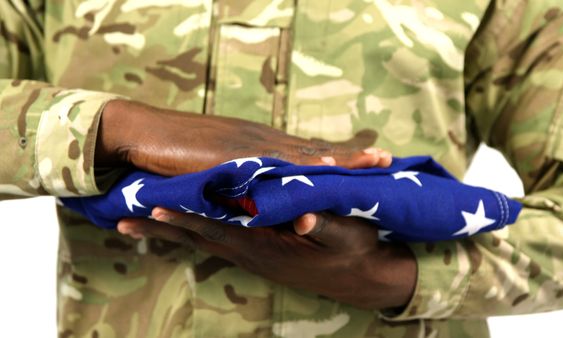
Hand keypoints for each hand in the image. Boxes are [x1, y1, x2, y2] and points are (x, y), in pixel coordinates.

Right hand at [96, 100, 391, 175]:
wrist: (144, 132)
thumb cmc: (179, 149)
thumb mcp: (218, 165)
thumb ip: (241, 176)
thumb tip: (258, 190)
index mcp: (260, 146)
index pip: (306, 151)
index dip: (337, 156)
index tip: (368, 157)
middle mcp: (261, 143)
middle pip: (313, 149)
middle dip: (350, 156)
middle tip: (385, 158)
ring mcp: (249, 146)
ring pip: (302, 152)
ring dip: (336, 158)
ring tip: (369, 161)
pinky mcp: (233, 154)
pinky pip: (272, 161)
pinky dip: (299, 163)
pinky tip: (321, 163)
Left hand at [117, 208, 416, 309]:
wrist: (366, 277)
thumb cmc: (357, 252)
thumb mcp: (346, 235)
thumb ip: (322, 225)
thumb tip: (300, 220)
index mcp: (269, 245)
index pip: (220, 228)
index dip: (187, 217)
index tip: (154, 205)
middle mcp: (254, 252)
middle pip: (199, 237)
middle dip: (161, 228)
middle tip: (121, 220)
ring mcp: (255, 254)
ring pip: (204, 240)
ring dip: (170, 231)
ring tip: (135, 222)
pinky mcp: (260, 251)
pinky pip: (218, 240)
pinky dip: (193, 231)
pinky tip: (179, 226)